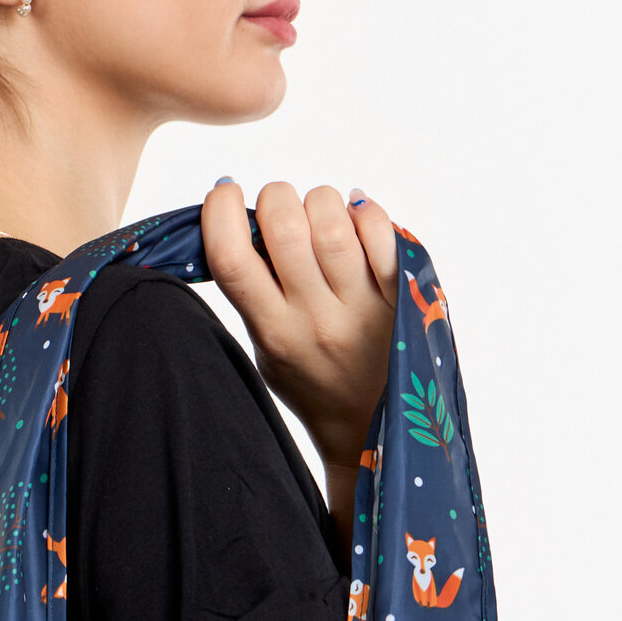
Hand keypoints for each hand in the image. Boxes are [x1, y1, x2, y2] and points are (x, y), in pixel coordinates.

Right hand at [201, 179, 398, 477]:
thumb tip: (242, 218)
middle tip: (280, 209)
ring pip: (333, 220)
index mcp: (274, 333)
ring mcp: (362, 307)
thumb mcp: (267, 348)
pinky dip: (363, 212)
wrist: (375, 427)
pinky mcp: (401, 295)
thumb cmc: (313, 381)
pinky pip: (380, 230)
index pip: (232, 258)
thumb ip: (254, 294)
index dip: (220, 212)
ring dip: (320, 201)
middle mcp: (317, 319)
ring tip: (320, 217)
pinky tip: (355, 223)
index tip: (225, 194)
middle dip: (276, 197)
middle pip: (284, 227)